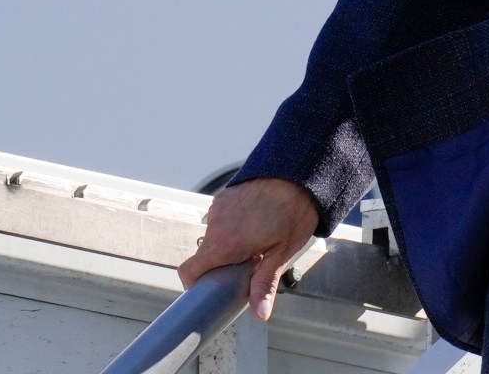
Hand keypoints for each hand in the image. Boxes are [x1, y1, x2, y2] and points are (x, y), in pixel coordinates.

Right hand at [179, 177, 318, 320]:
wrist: (299, 173)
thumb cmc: (294, 212)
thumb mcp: (283, 253)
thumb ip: (264, 284)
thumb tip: (259, 314)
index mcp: (225, 244)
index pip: (189, 271)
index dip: (194, 284)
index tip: (210, 288)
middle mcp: (215, 225)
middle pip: (204, 255)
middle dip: (220, 264)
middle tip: (247, 265)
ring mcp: (218, 208)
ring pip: (213, 236)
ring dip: (227, 243)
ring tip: (256, 241)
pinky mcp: (224, 196)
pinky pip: (220, 218)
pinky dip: (231, 225)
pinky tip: (254, 223)